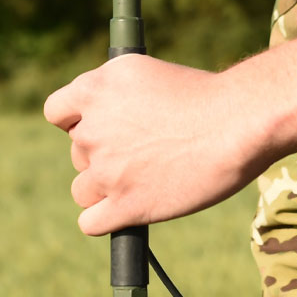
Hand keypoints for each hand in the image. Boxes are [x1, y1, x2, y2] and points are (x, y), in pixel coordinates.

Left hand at [44, 54, 270, 235]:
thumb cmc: (209, 97)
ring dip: (106, 189)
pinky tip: (128, 211)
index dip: (78, 121)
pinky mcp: (124, 204)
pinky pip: (90, 222)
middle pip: (77, 153)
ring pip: (83, 189)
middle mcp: (93, 127)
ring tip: (145, 180)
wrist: (239, 123)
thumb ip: (120, 96)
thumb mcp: (151, 74)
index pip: (57, 112)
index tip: (101, 126)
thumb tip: (110, 119)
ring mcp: (106, 169)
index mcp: (97, 88)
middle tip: (145, 152)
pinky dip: (106, 220)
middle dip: (104, 155)